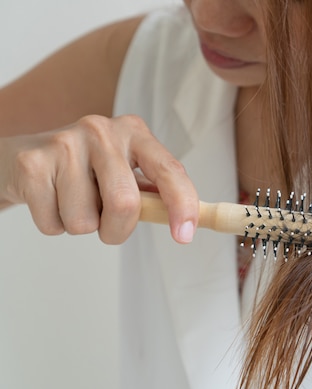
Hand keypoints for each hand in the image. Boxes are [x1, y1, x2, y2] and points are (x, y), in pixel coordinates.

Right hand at [0, 114, 197, 243]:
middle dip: (117, 230)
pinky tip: (50, 199)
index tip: (185, 236)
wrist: (23, 158)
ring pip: (84, 221)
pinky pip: (53, 224)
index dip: (182, 205)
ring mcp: (64, 143)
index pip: (169, 171)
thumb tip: (190, 221)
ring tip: (72, 201)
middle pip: (125, 203)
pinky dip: (54, 225)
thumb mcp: (125, 172)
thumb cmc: (87, 172)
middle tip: (107, 227)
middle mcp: (101, 131)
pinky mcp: (32, 163)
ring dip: (82, 227)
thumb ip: (154, 195)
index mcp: (134, 133)